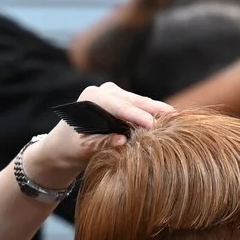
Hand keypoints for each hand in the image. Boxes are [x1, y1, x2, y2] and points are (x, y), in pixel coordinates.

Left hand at [21, 81, 170, 190]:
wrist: (62, 147)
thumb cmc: (70, 148)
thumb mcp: (84, 148)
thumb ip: (103, 143)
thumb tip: (123, 140)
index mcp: (92, 97)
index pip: (119, 107)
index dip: (137, 116)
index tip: (153, 125)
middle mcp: (104, 91)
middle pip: (134, 100)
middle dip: (155, 110)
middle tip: (176, 117)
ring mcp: (114, 95)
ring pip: (140, 102)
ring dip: (157, 111)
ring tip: (178, 119)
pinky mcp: (122, 103)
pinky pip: (140, 107)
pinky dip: (153, 114)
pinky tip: (169, 121)